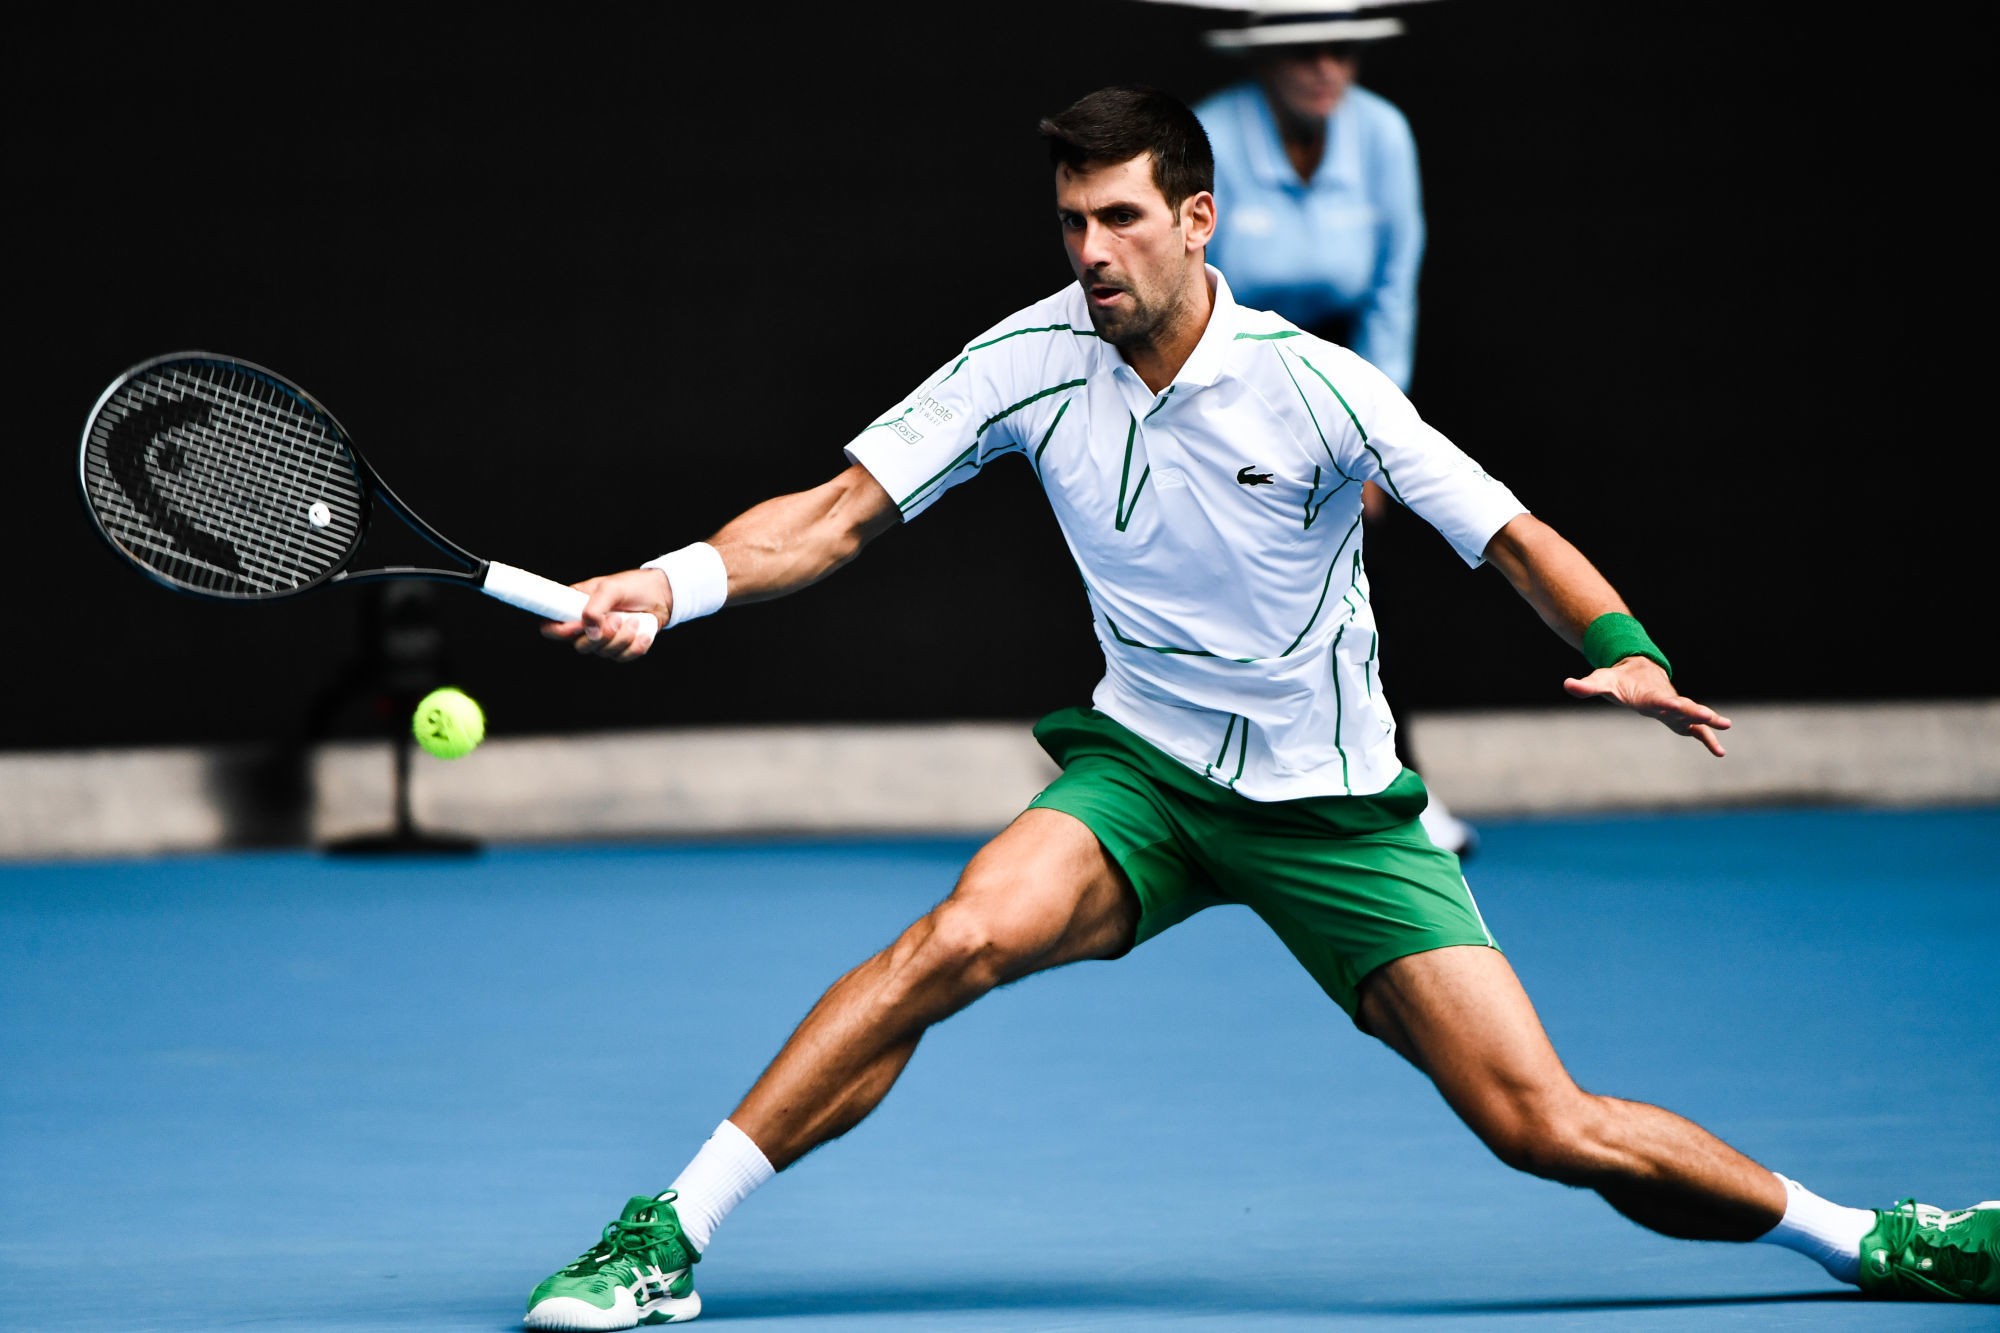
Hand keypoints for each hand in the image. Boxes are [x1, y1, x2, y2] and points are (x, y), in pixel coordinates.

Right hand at [539, 568, 670, 662]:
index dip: (561, 632)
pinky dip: (635, 646)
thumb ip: (595, 608)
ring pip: (603, 653)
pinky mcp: (620, 647)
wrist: (661, 595)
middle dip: (602, 636)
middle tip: (617, 618)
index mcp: (574, 607)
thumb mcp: (611, 589)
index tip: (581, 625)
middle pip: (580, 646)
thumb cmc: (632, 586)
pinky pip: (622, 657)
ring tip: (634, 620)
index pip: (551, 627)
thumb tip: (590, 631)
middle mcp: (585, 625)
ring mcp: (602, 638)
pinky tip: (643, 632)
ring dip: (622, 638)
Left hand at [1562, 658, 1730, 756]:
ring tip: (1727, 727)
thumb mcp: (1601, 681)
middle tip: (1714, 718)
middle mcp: (1666, 701)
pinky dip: (1707, 739)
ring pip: (1693, 717)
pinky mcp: (1678, 717)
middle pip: (1683, 707)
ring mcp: (1674, 709)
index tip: (1676, 705)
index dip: (1667, 703)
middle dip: (1697, 712)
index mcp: (1648, 695)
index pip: (1659, 700)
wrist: (1637, 670)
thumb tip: (1568, 684)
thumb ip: (1586, 686)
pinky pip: (1696, 730)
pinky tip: (1720, 752)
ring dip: (1708, 723)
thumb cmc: (1617, 679)